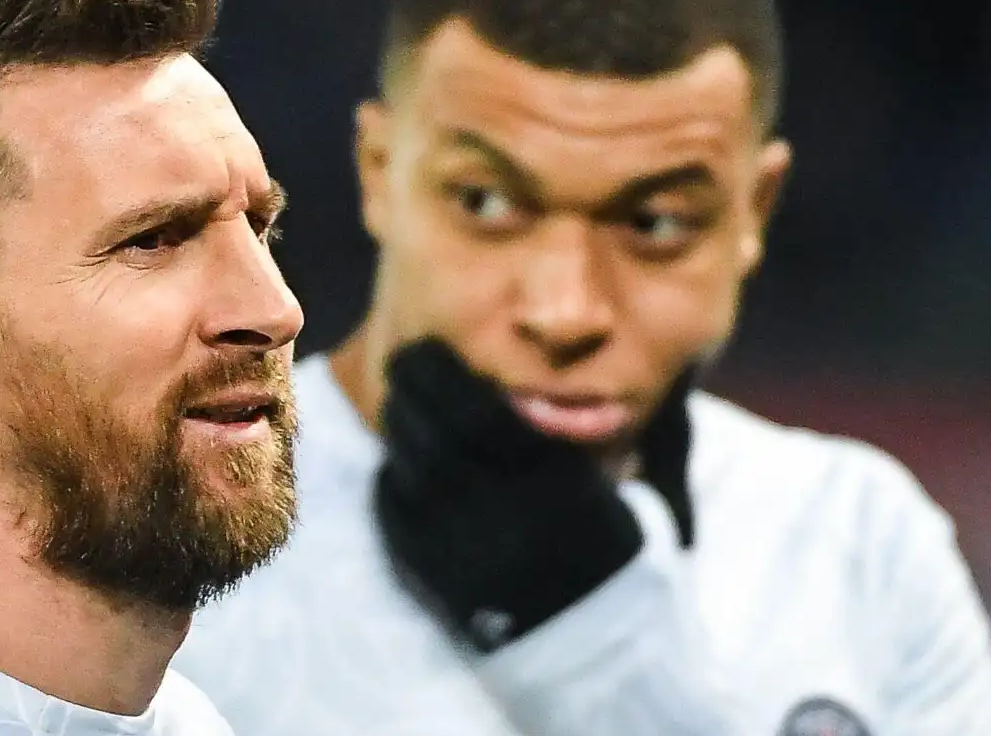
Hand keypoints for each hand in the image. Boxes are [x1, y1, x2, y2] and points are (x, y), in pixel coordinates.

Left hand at [373, 338, 693, 650]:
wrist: (596, 643)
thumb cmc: (601, 546)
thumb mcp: (600, 483)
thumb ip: (556, 435)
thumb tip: (506, 378)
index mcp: (557, 484)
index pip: (482, 414)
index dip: (445, 374)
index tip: (427, 346)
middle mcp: (511, 513)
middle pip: (440, 437)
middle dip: (413, 390)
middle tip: (401, 361)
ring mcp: (472, 550)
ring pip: (414, 472)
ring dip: (399, 429)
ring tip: (398, 404)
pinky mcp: (441, 580)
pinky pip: (397, 519)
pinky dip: (390, 482)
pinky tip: (396, 463)